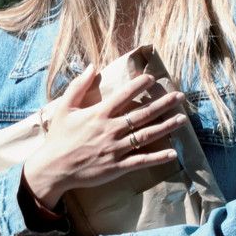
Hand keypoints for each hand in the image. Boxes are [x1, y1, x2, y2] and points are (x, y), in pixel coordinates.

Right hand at [20, 63, 186, 209]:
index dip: (139, 86)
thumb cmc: (59, 137)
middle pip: (142, 114)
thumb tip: (92, 66)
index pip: (123, 96)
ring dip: (166, 127)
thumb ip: (78, 86)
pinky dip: (158, 157)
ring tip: (182, 119)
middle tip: (180, 97)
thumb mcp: (64, 108)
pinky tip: (173, 153)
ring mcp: (115, 149)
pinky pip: (141, 161)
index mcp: (98, 114)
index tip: (153, 78)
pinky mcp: (117, 166)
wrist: (53, 168)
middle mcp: (110, 130)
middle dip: (163, 104)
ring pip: (146, 136)